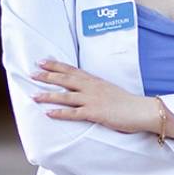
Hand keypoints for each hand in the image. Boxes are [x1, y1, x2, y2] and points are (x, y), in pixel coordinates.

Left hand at [31, 60, 151, 133]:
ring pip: (65, 96)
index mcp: (95, 81)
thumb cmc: (126, 102)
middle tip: (32, 73)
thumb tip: (84, 88)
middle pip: (65, 80)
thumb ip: (95, 88)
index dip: (56, 65)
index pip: (72, 70)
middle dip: (47, 76)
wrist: (141, 110)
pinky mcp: (94, 113)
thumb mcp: (109, 89)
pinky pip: (73, 113)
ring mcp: (92, 100)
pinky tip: (48, 113)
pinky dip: (60, 113)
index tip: (43, 61)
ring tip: (33, 96)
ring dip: (48, 95)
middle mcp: (91, 87)